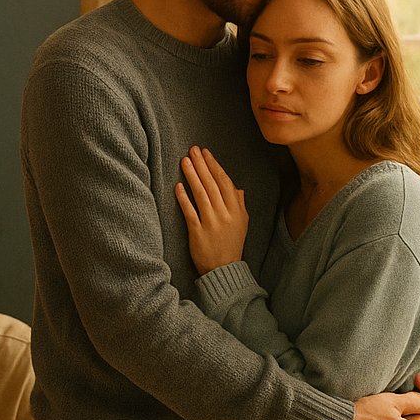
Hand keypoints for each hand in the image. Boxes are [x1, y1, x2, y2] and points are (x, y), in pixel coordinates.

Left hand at [175, 146, 247, 275]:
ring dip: (192, 176)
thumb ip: (239, 205)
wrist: (223, 268)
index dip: (215, 166)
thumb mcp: (242, 224)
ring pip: (201, 194)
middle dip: (202, 165)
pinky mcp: (198, 232)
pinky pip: (190, 211)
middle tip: (193, 150)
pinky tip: (178, 186)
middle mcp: (225, 214)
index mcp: (237, 210)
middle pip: (212, 184)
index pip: (225, 182)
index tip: (206, 153)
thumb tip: (238, 189)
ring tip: (184, 161)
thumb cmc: (231, 244)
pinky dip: (184, 198)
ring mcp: (211, 223)